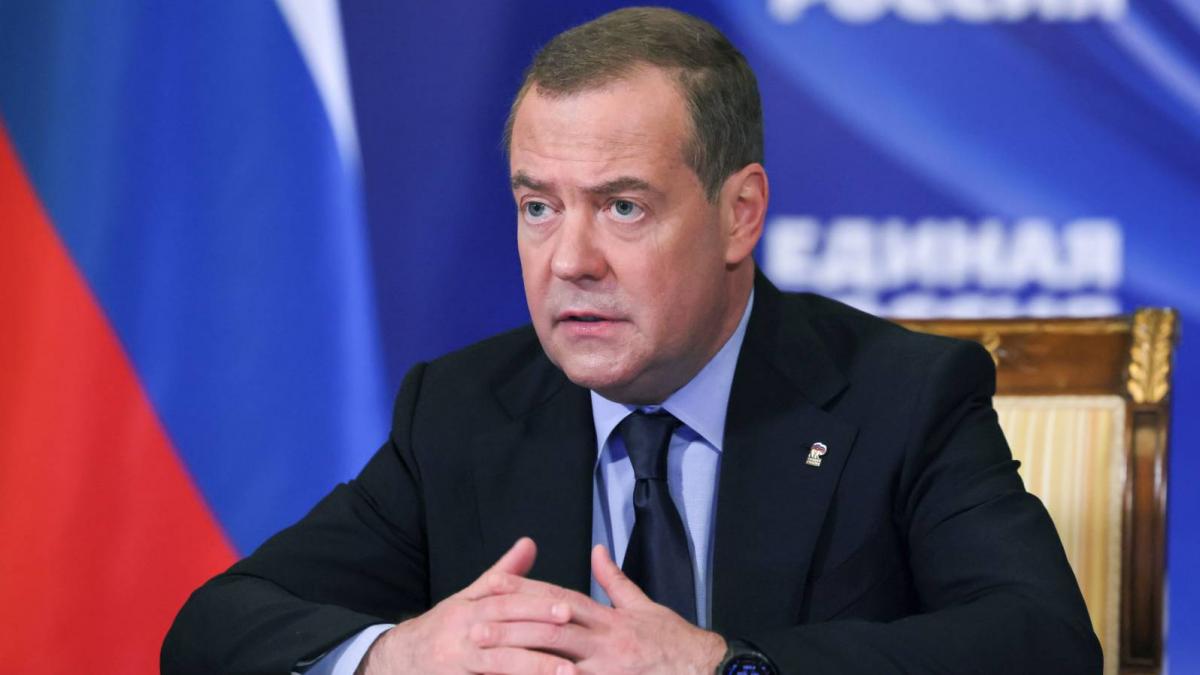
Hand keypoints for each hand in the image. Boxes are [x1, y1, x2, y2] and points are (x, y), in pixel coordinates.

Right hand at [357, 537, 576, 674]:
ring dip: (533, 666)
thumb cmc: (446, 626)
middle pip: (503, 626)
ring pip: (498, 661)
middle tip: (571, 631)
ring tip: (567, 671)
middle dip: (539, 628)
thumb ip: (503, 574)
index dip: (536, 603)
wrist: (400, 658)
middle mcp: (462, 629)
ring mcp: (457, 659)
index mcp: (469, 605)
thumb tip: (530, 543)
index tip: (567, 606)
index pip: (505, 600)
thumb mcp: (469, 597)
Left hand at [469, 544, 726, 673]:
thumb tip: (597, 550)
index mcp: (610, 618)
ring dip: (518, 664)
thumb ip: (615, 580)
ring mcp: (607, 670)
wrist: (707, 672)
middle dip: (511, 629)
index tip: (493, 586)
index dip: (525, 591)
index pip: (560, 598)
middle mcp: (605, 642)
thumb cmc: (675, 642)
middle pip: (550, 630)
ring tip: (486, 663)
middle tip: (475, 629)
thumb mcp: (645, 606)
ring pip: (555, 664)